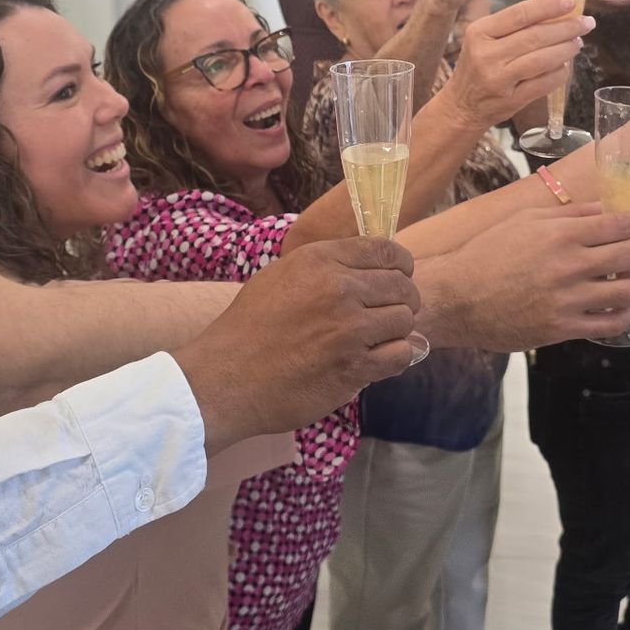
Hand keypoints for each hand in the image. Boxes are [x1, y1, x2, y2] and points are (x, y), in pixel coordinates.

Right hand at [174, 238, 419, 450]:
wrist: (224, 379)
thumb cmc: (248, 328)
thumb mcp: (281, 276)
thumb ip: (325, 266)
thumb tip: (366, 265)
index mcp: (321, 260)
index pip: (388, 250)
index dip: (401, 265)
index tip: (399, 278)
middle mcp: (339, 289)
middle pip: (403, 287)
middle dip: (403, 301)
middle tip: (388, 316)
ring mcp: (349, 330)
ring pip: (404, 321)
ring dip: (396, 332)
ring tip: (375, 341)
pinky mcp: (353, 367)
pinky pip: (400, 356)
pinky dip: (393, 359)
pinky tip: (374, 362)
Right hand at [417, 204, 629, 349]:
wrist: (457, 298)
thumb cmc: (487, 254)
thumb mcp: (525, 221)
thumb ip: (569, 215)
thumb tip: (606, 209)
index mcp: (560, 234)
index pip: (621, 223)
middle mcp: (568, 265)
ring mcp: (568, 299)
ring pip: (628, 290)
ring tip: (625, 278)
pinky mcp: (563, 328)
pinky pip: (612, 323)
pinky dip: (624, 313)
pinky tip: (616, 306)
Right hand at [444, 0, 588, 127]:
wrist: (462, 106)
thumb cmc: (476, 66)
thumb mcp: (483, 40)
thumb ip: (512, 26)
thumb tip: (555, 13)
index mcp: (480, 32)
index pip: (520, 14)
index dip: (548, 7)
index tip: (570, 1)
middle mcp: (487, 54)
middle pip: (535, 37)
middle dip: (566, 28)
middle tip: (586, 22)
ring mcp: (499, 79)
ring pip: (542, 60)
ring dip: (566, 49)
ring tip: (578, 42)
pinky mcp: (511, 100)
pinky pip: (544, 83)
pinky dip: (560, 73)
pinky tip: (566, 65)